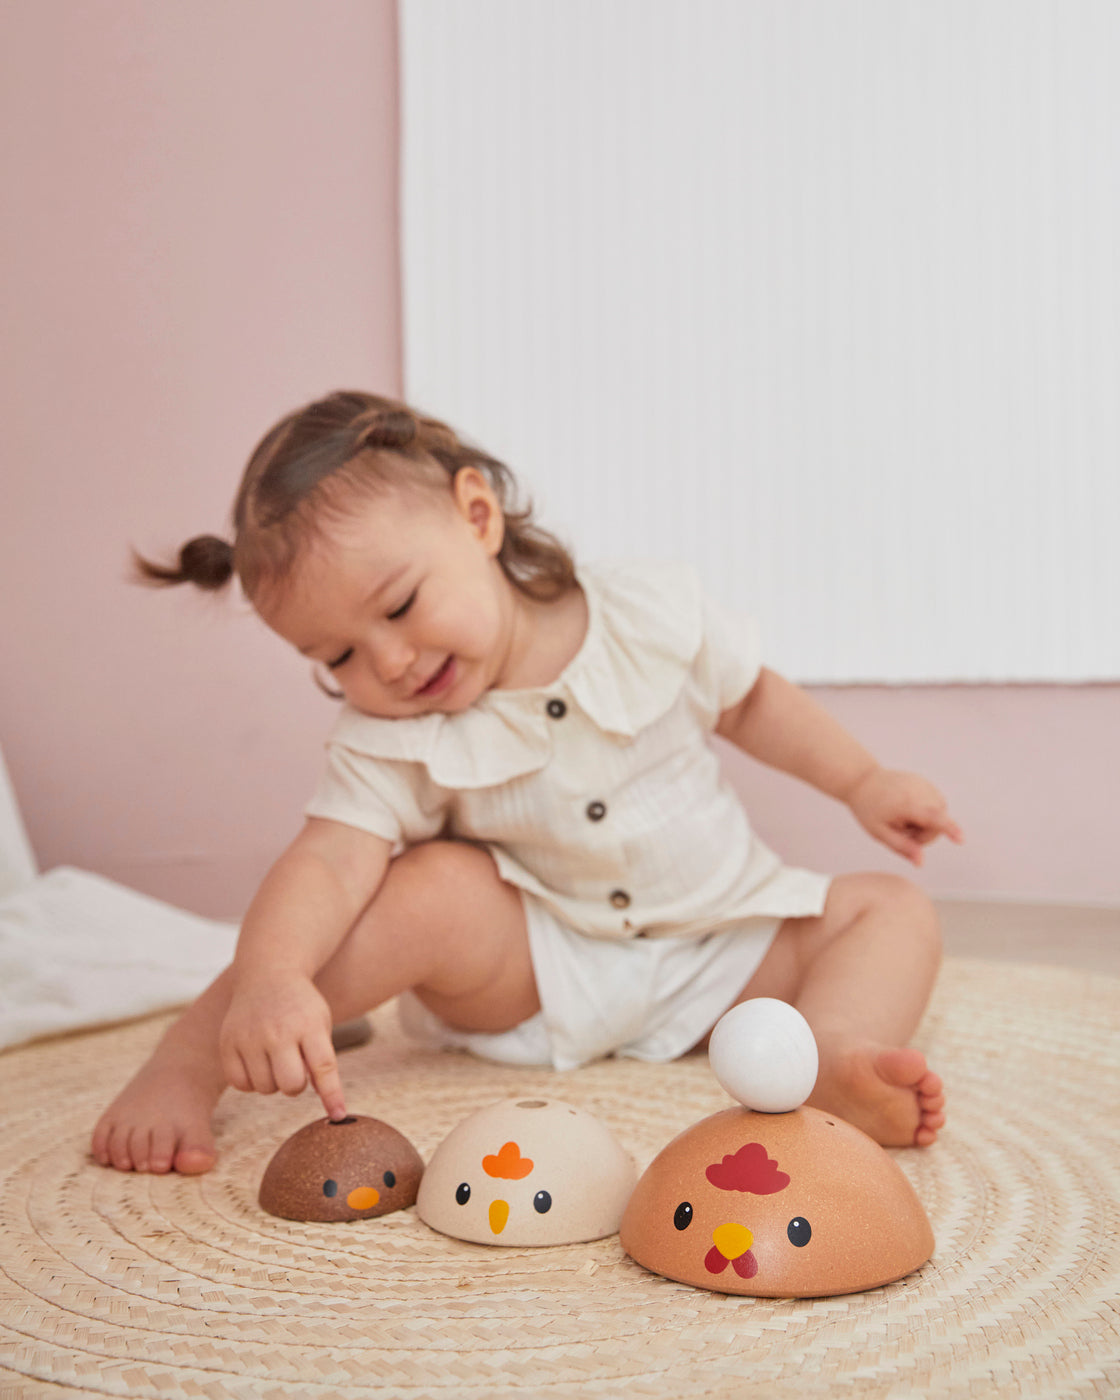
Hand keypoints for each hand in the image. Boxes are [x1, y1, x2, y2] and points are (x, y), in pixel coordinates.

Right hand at [218, 971, 346, 1119]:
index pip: (324, 1067)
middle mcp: (278, 1031)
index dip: (332, 1095)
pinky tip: (257, 1063)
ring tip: (276, 1061)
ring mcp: (250, 1036)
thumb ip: (324, 1062)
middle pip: (291, 1084)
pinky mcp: (229, 1041)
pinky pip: (239, 1083)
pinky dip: (250, 1082)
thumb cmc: (300, 1007)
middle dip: (296, 1085)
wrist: (268, 974)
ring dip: (273, 1083)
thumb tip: (333, 1110)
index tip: (338, 1114)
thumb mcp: (320, 1024)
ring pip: (265, 1088)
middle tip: (295, 1069)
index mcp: (308, 1024)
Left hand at [846, 767, 963, 865]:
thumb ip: (902, 848)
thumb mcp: (879, 832)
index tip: (960, 839)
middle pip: (936, 825)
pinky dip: (926, 814)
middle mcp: (920, 791)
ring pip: (939, 817)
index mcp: (906, 804)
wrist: (863, 781)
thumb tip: (921, 863)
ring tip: (903, 819)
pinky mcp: (927, 784)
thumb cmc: (868, 808)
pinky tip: (908, 810)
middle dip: (923, 835)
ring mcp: (925, 785)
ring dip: (925, 824)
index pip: (932, 818)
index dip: (948, 829)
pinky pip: (936, 807)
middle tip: (900, 831)